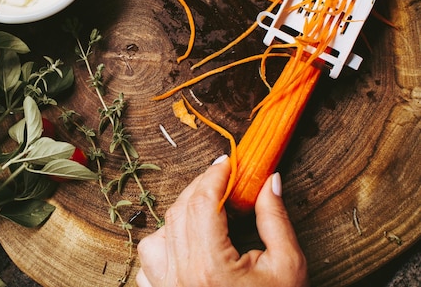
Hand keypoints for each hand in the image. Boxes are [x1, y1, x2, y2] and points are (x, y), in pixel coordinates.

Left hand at [135, 155, 308, 286]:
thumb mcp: (289, 267)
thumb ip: (276, 220)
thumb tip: (269, 181)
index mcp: (211, 267)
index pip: (203, 203)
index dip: (215, 176)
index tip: (228, 163)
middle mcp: (180, 277)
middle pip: (179, 212)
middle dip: (200, 188)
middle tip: (221, 179)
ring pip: (157, 234)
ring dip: (179, 217)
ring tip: (206, 216)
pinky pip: (149, 262)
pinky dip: (164, 246)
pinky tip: (188, 247)